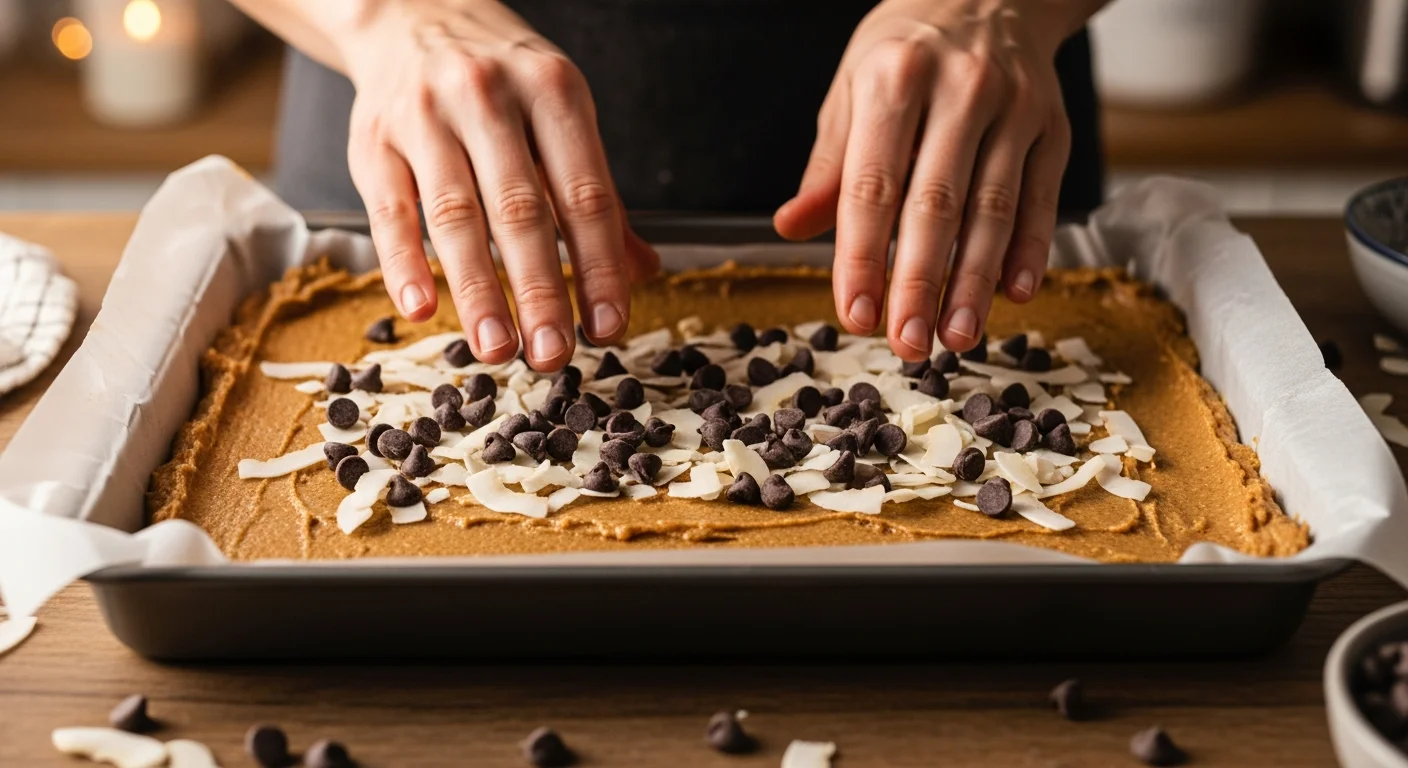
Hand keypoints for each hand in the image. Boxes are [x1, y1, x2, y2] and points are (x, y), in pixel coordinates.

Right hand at [337, 0, 657, 368]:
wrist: (411, 13)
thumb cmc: (502, 81)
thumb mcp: (562, 116)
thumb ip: (598, 197)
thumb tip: (641, 271)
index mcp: (554, 91)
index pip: (585, 194)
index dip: (599, 266)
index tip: (608, 326)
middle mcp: (489, 97)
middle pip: (521, 210)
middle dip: (539, 291)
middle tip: (554, 354)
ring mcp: (426, 117)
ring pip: (455, 216)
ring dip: (478, 291)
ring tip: (498, 349)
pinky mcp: (372, 140)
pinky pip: (388, 211)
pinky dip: (404, 264)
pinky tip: (421, 309)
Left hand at [775, 0, 1092, 358]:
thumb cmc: (906, 51)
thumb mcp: (852, 90)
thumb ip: (829, 166)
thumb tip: (791, 227)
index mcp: (893, 80)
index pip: (872, 187)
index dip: (863, 258)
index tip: (856, 316)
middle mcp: (959, 90)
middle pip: (936, 205)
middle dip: (920, 284)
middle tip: (908, 344)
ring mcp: (1013, 107)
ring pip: (994, 209)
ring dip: (975, 282)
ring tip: (957, 337)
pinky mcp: (1053, 126)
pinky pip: (1041, 197)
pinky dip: (1029, 250)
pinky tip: (1015, 294)